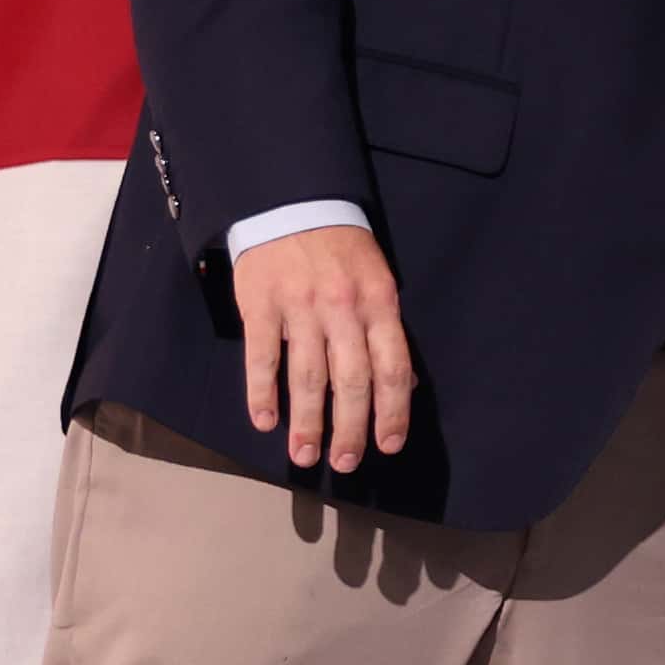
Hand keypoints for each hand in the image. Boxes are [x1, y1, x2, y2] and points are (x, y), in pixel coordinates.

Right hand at [234, 222, 413, 472]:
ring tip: (305, 456)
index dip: (392, 411)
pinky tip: (265, 421)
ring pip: (306, 377)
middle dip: (349, 429)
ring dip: (306, 423)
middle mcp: (341, 309)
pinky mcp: (260, 306)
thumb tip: (405, 385)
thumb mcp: (378, 280)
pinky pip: (262, 357)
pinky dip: (262, 393)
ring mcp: (299, 308)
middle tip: (345, 463)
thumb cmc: (340, 248)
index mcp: (378, 302)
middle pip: (350, 381)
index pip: (391, 367)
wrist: (290, 201)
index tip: (388, 445)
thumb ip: (387, 331)